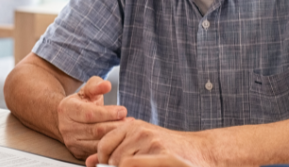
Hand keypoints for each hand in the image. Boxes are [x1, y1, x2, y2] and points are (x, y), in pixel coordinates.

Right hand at [57, 76, 127, 159]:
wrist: (67, 118)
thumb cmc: (81, 103)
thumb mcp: (87, 90)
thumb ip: (97, 85)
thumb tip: (107, 85)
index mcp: (67, 109)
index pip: (89, 113)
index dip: (108, 113)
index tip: (123, 110)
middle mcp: (67, 127)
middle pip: (95, 130)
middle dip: (115, 126)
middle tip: (130, 121)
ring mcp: (72, 141)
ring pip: (97, 143)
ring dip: (115, 137)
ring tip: (127, 129)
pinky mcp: (78, 152)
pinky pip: (97, 151)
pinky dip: (111, 146)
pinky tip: (119, 139)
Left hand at [87, 118, 211, 166]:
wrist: (199, 152)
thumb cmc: (168, 150)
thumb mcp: (139, 144)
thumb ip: (115, 150)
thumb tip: (89, 163)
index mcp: (132, 126)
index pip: (104, 145)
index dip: (103, 160)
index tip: (109, 165)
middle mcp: (140, 131)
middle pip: (113, 158)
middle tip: (131, 165)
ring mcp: (152, 143)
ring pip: (122, 162)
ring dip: (127, 166)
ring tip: (146, 162)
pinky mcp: (163, 155)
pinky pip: (131, 164)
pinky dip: (131, 165)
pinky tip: (146, 163)